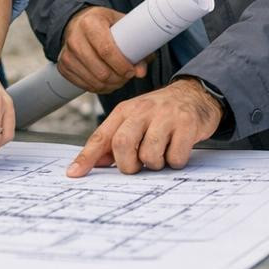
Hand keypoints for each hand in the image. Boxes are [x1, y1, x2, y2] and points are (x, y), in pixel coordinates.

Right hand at [57, 5, 149, 93]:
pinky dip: (99, 88)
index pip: (106, 50)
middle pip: (101, 71)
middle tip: (127, 76)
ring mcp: (67, 54)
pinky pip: (85, 86)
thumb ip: (137, 47)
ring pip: (94, 82)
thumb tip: (141, 72)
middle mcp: (75, 38)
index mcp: (90, 23)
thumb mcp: (122, 26)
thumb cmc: (104, 23)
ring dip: (110, 85)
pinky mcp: (63, 66)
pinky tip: (106, 81)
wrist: (78, 22)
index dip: (122, 65)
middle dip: (118, 79)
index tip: (131, 71)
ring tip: (119, 79)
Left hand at [66, 79, 221, 177]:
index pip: (101, 136)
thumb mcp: (134, 120)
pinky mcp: (187, 124)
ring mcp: (166, 116)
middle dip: (128, 164)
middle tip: (138, 165)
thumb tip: (96, 163)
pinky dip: (175, 161)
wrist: (195, 94)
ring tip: (161, 154)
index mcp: (125, 111)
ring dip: (155, 164)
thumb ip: (114, 140)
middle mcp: (143, 110)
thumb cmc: (159, 113)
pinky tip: (177, 149)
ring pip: (149, 155)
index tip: (74, 174)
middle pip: (122, 144)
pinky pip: (175, 157)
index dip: (86, 157)